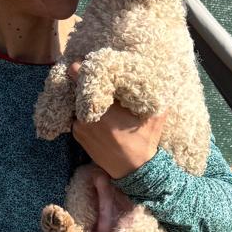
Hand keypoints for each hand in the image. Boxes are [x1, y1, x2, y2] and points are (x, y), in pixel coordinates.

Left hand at [66, 58, 168, 179]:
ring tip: (91, 92)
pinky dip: (80, 110)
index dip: (81, 68)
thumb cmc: (145, 141)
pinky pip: (74, 115)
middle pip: (75, 89)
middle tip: (90, 73)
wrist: (134, 170)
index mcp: (103, 109)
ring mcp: (78, 127)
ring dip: (80, 97)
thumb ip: (154, 94)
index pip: (80, 79)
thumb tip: (158, 72)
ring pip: (74, 103)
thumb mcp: (154, 116)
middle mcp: (86, 117)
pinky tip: (92, 108)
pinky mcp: (76, 135)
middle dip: (82, 82)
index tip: (84, 62)